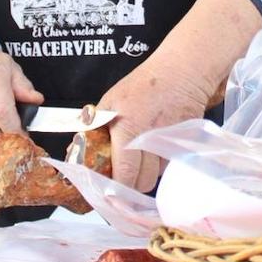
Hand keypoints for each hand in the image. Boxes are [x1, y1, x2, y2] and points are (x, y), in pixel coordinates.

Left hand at [96, 58, 209, 191]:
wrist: (180, 73)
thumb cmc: (144, 85)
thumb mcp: (111, 100)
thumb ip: (95, 125)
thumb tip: (77, 147)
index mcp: (129, 130)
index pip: (124, 175)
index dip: (116, 187)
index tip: (108, 187)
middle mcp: (151, 141)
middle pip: (143, 183)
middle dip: (132, 184)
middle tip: (124, 174)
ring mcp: (170, 144)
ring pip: (157, 176)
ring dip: (147, 172)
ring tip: (141, 156)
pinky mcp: (185, 145)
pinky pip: (170, 166)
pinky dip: (161, 164)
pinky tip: (156, 148)